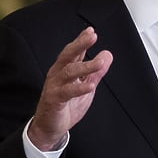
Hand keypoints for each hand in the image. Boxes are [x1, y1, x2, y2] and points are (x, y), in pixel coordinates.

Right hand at [28, 27, 112, 150]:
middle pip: (68, 55)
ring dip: (85, 66)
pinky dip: (79, 88)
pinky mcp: (54, 99)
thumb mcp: (85, 87)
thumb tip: (107, 55)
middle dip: (80, 44)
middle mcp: (58, 74)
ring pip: (69, 72)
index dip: (82, 40)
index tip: (91, 31)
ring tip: (99, 63)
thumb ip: (96, 72)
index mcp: (65, 70)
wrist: (50, 127)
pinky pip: (67, 92)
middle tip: (92, 36)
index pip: (74, 52)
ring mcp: (55, 86)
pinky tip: (89, 86)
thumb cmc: (66, 106)